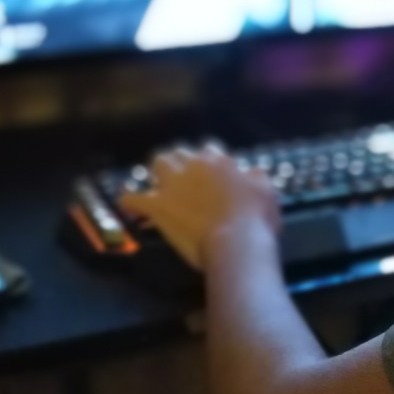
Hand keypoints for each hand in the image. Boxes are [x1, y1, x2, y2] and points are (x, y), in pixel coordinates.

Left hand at [119, 144, 282, 270]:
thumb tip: (251, 173)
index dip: (207, 163)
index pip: (209, 151)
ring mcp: (173, 184)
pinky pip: (134, 199)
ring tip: (158, 185)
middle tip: (182, 180)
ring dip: (157, 172)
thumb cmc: (256, 219)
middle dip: (179, 163)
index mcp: (219, 162)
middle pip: (179, 153)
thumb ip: (256, 178)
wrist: (237, 242)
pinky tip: (127, 204)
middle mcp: (193, 166)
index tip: (209, 176)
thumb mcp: (267, 192)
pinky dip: (129, 201)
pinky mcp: (159, 206)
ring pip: (158, 164)